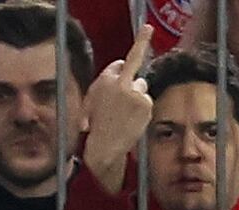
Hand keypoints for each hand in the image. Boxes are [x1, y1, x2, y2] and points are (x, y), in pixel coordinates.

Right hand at [81, 25, 155, 193]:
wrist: (104, 148)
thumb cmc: (96, 128)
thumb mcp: (92, 102)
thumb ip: (105, 86)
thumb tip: (120, 71)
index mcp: (104, 80)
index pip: (120, 64)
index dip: (122, 69)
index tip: (144, 34)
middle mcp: (119, 82)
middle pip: (133, 66)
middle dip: (137, 59)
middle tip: (144, 40)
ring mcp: (134, 92)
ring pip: (142, 87)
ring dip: (136, 98)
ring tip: (125, 116)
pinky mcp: (144, 103)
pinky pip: (147, 101)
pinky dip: (142, 111)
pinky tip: (132, 121)